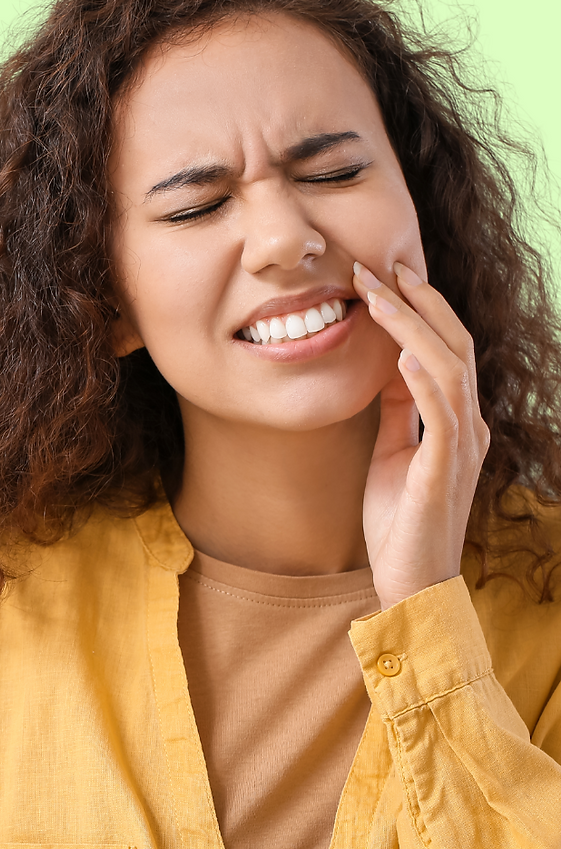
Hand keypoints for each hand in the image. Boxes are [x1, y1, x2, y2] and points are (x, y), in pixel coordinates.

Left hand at [351, 260, 489, 610]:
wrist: (410, 582)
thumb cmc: (399, 519)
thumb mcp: (392, 450)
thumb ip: (398, 410)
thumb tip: (388, 365)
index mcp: (455, 421)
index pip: (444, 350)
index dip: (420, 310)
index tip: (387, 276)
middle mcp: (468, 426)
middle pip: (453, 347)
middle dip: (418, 303)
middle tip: (383, 266)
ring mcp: (461, 448)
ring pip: (448, 370)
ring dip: (413, 328)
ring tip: (381, 295)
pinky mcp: (444, 471)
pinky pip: (442, 417)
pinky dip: (424, 381)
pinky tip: (402, 354)